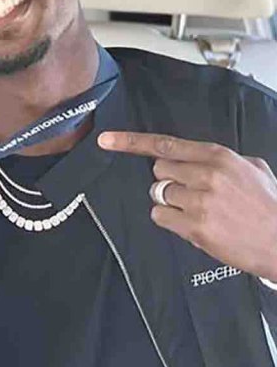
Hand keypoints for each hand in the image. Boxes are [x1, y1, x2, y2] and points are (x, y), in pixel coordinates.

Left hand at [99, 131, 276, 279]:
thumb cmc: (269, 206)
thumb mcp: (253, 169)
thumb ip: (220, 160)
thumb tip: (195, 158)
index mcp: (220, 157)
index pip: (166, 145)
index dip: (132, 142)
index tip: (106, 140)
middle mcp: (207, 175)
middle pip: (159, 170)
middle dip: (169, 180)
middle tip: (192, 193)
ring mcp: (200, 202)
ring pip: (158, 194)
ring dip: (172, 203)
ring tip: (201, 211)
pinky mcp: (195, 227)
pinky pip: (160, 216)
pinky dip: (172, 221)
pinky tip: (194, 224)